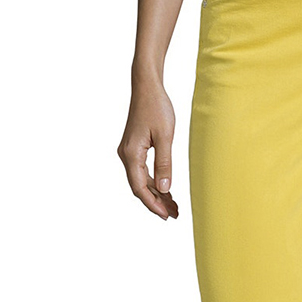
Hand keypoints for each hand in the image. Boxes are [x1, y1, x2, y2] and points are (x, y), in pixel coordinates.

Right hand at [118, 79, 178, 218]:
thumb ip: (164, 164)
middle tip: (175, 214)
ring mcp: (128, 152)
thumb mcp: (165, 136)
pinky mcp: (134, 148)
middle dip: (156, 202)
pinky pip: (142, 170)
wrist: (146, 87)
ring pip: (140, 180)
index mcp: (131, 154)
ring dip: (156, 193)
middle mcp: (126, 155)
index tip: (166, 215)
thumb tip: (164, 189)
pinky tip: (166, 189)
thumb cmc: (156, 107)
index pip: (139, 188)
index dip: (152, 204)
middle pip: (139, 187)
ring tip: (174, 206)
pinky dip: (153, 181)